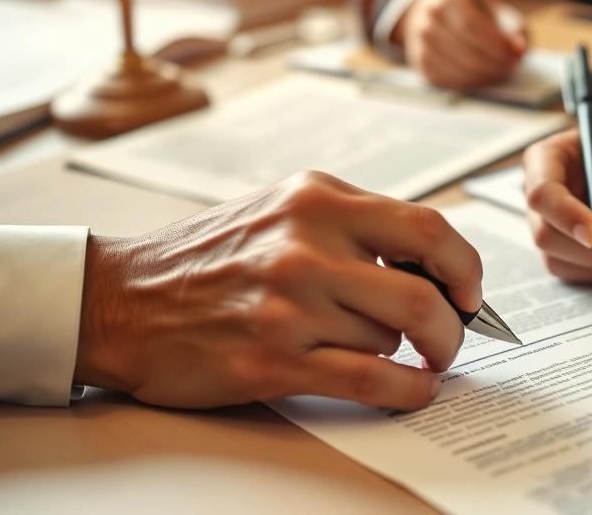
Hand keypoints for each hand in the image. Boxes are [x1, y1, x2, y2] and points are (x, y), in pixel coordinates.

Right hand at [74, 172, 481, 410]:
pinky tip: (412, 391)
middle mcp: (306, 245)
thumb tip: (434, 268)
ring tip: (387, 356)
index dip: (466, 268)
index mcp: (317, 199)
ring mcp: (288, 304)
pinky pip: (370, 381)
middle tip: (449, 342)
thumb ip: (354, 227)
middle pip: (423, 295)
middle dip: (453, 330)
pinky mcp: (272, 360)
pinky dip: (408, 392)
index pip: (429, 227)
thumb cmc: (209, 258)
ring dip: (406, 358)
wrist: (122, 297)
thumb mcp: (282, 211)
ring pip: (394, 342)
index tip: (469, 293)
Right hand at [391, 0, 527, 89]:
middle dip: (492, 63)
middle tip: (511, 67)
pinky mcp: (422, 64)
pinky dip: (471, 83)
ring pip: (458, 69)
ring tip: (501, 72)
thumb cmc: (475, 14)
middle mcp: (429, 18)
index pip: (470, 24)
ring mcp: (422, 43)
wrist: (438, 17)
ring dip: (484, 75)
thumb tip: (520, 51)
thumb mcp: (495, 10)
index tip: (513, 55)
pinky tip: (484, 77)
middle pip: (464, 50)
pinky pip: (450, 81)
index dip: (494, 44)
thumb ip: (513, 27)